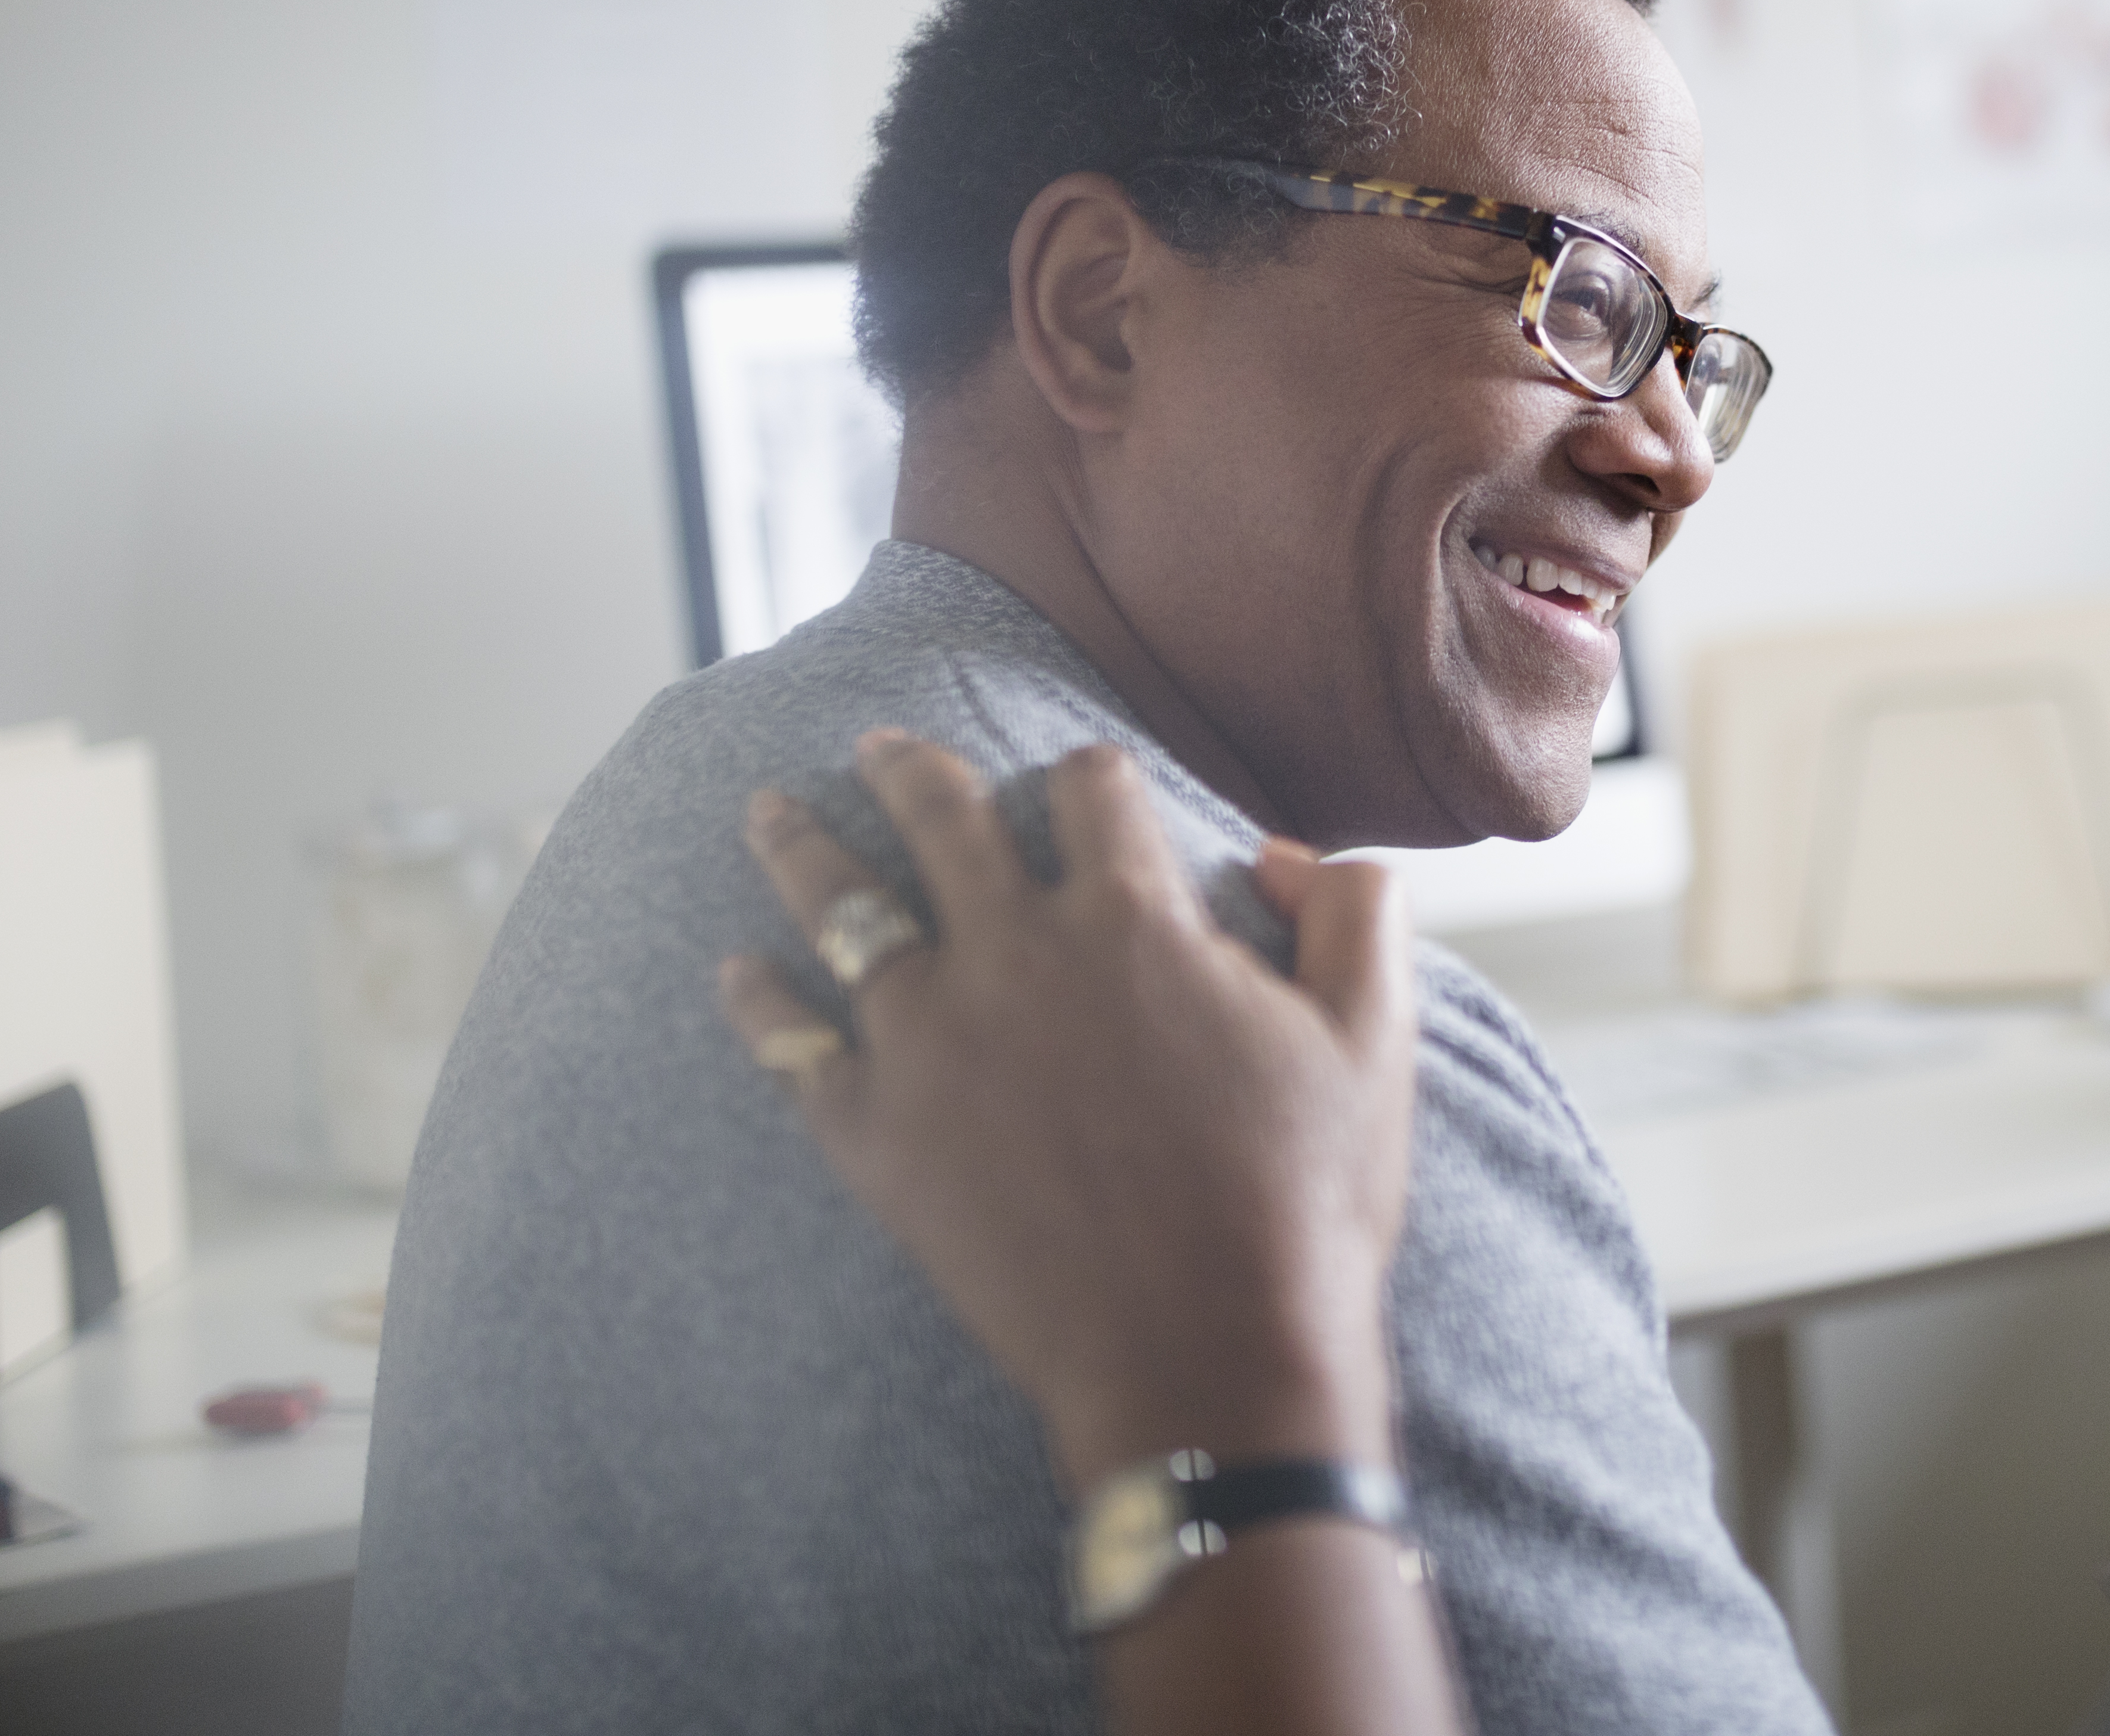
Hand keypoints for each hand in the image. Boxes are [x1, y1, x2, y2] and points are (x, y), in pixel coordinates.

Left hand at [719, 734, 1420, 1490]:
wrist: (1205, 1363)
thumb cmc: (1300, 1207)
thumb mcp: (1373, 1042)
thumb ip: (1355, 915)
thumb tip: (1299, 852)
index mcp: (1135, 919)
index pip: (1090, 786)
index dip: (1090, 776)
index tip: (1078, 784)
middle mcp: (1016, 954)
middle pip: (943, 816)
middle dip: (910, 770)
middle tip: (878, 746)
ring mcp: (930, 1041)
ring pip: (846, 907)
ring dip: (803, 848)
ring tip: (767, 810)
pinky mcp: (874, 1134)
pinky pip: (793, 1047)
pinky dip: (759, 1002)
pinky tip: (735, 972)